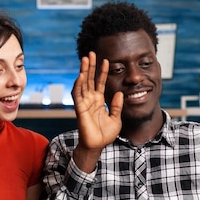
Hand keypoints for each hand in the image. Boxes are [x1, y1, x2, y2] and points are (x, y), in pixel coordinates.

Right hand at [71, 51, 122, 171]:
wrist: (98, 146)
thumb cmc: (105, 135)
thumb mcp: (116, 118)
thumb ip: (117, 106)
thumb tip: (121, 93)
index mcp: (99, 101)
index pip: (100, 83)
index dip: (103, 72)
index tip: (106, 61)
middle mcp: (90, 100)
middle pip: (89, 79)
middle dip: (90, 66)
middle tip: (91, 53)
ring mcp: (84, 104)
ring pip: (82, 84)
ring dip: (83, 71)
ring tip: (85, 59)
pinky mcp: (80, 110)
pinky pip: (78, 96)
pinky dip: (78, 85)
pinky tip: (80, 76)